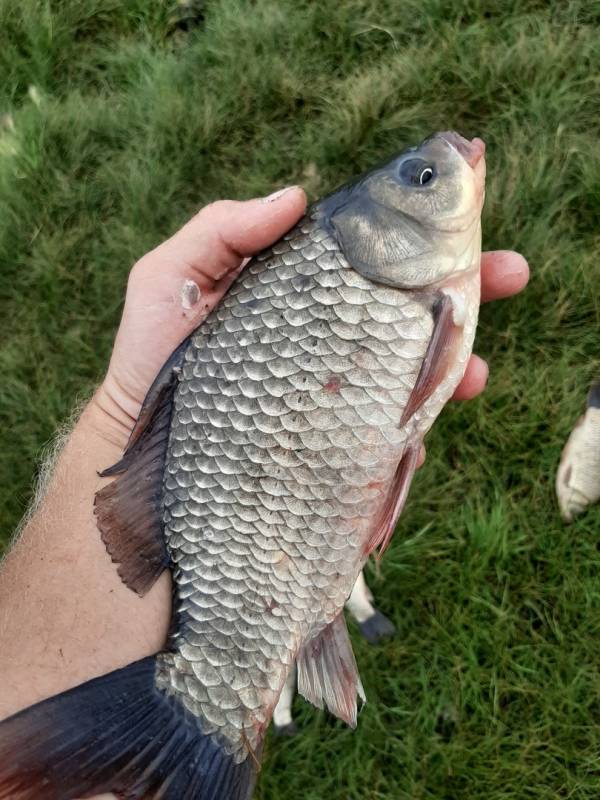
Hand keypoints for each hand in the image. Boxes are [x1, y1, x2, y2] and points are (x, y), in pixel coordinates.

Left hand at [92, 188, 528, 447]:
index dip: (418, 233)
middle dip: (469, 285)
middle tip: (513, 270)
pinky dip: (424, 416)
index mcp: (303, 291)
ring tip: (477, 362)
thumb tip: (297, 196)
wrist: (147, 443)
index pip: (371, 255)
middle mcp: (330, 335)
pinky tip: (436, 410)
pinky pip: (393, 425)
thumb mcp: (170, 278)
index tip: (466, 209)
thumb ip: (221, 229)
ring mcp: (340, 385)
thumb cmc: (154, 354)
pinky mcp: (340, 435)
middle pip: (410, 305)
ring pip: (416, 363)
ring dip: (460, 354)